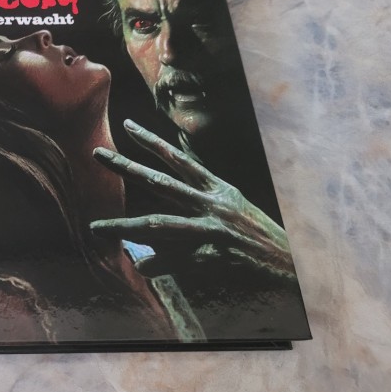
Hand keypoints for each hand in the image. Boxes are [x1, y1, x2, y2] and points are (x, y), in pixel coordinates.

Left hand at [90, 120, 295, 279]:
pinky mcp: (213, 255)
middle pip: (160, 182)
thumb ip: (194, 216)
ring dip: (124, 227)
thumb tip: (156, 234)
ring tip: (96, 227)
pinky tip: (139, 266)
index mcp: (218, 189)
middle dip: (126, 167)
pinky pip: (174, 261)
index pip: (179, 160)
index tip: (128, 125)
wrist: (294, 265)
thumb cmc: (260, 241)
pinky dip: (155, 265)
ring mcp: (211, 228)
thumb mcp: (231, 217)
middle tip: (97, 153)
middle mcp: (212, 203)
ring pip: (158, 225)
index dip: (152, 142)